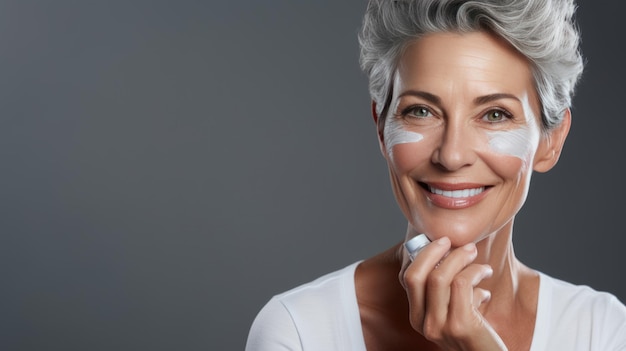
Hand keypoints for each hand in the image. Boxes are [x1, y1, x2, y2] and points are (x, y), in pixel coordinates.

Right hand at [400, 236, 507, 350]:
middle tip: (457, 242)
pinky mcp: (460, 326)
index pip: (409, 277)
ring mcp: (440, 326)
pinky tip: (486, 277)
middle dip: (436, 250)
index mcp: (418, 317)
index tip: (442, 241)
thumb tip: (447, 252)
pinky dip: (476, 272)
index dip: (423, 254)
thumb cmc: (477, 333)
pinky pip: (462, 284)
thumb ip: (446, 290)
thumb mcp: (453, 311)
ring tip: (477, 257)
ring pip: (440, 277)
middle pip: (418, 275)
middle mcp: (424, 323)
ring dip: (461, 258)